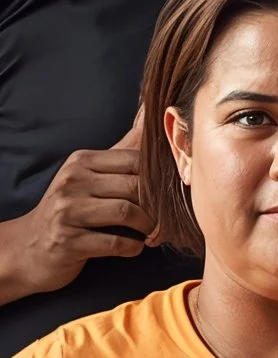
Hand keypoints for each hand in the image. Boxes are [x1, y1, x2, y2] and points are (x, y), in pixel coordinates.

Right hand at [0, 125, 151, 300]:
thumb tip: (151, 111)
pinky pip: (114, 243)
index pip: (135, 160)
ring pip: (127, 212)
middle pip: (134, 186)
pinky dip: (132, 247)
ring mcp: (68, 212)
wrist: (29, 247)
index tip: (169, 192)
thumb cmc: (69, 208)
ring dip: (148, 226)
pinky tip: (135, 247)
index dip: (159, 178)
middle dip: (157, 205)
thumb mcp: (88, 175)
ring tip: (151, 233)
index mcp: (81, 162)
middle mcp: (72, 182)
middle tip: (165, 217)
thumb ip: (122, 150)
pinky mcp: (68, 242)